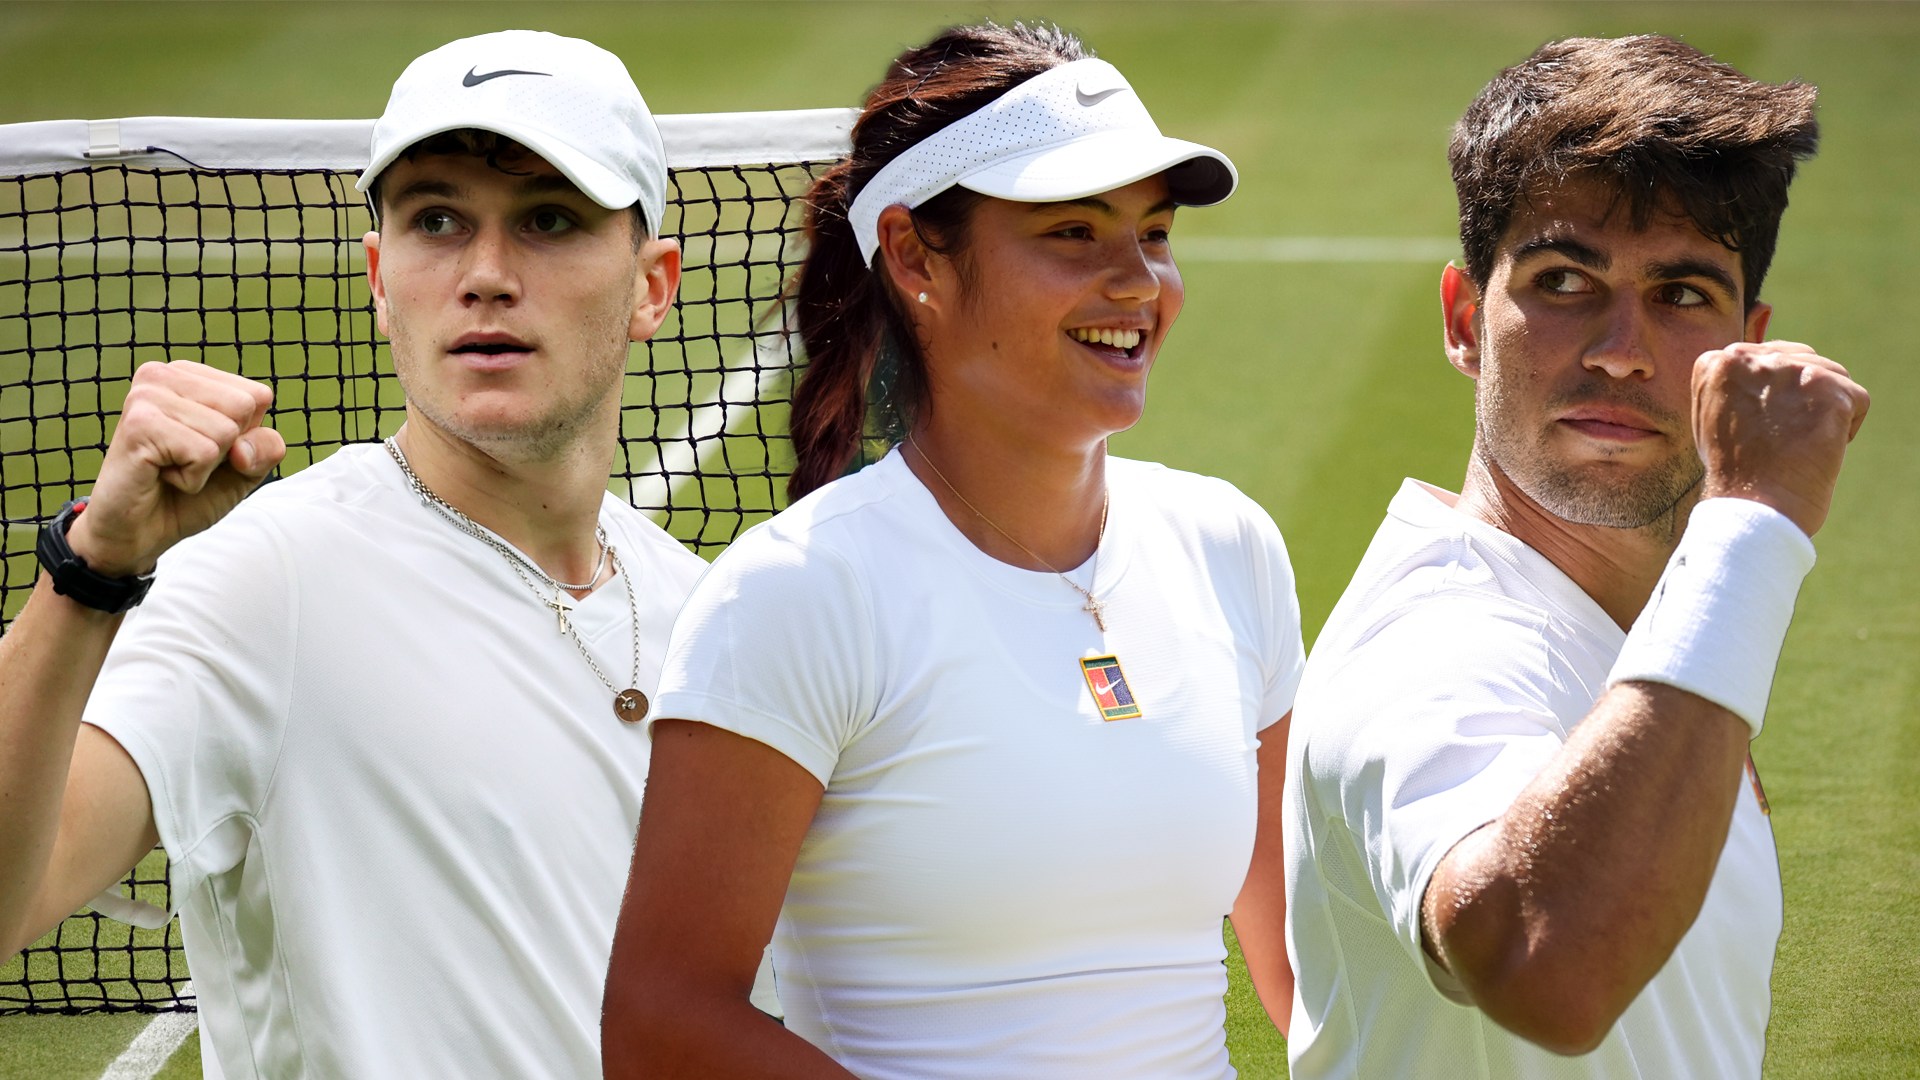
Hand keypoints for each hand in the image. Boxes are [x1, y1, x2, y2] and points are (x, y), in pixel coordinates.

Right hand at [64, 361, 285, 576]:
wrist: (139, 532)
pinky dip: (191, 478)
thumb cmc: (189, 493)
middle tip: (185, 460)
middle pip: (244, 408)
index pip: (258, 395)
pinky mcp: (139, 424)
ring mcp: (147, 396)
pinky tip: (160, 475)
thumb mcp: (246, 468)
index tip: (206, 450)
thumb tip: (242, 446)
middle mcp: (164, 375)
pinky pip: (203, 453)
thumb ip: (266, 447)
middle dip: (227, 449)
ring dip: (206, 466)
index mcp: (190, 375)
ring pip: (225, 431)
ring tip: (170, 468)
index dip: (246, 437)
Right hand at [1693, 341, 1870, 536]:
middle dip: (1803, 398)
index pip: (1769, 358)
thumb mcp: (1714, 417)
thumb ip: (1736, 385)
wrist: (1753, 508)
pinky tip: (1817, 450)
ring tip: (1797, 446)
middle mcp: (1751, 357)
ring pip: (1833, 377)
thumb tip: (1770, 371)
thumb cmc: (1734, 473)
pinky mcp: (1829, 390)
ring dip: (1824, 412)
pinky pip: (1856, 400)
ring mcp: (1792, 371)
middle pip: (1803, 361)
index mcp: (1717, 362)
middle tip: (1782, 440)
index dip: (1773, 396)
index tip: (1760, 429)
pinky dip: (1846, 429)